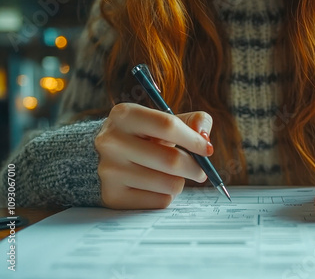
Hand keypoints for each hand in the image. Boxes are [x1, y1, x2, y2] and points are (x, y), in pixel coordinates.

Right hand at [95, 103, 212, 208]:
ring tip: (172, 175)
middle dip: (195, 168)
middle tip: (201, 171)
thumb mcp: (164, 120)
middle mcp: (111, 141)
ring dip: (180, 182)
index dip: (194, 140)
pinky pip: (160, 201)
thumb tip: (204, 139)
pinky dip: (166, 196)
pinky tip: (155, 186)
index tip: (207, 149)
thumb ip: (193, 121)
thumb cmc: (144, 137)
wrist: (105, 158)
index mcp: (125, 115)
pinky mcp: (113, 196)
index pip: (168, 125)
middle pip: (172, 160)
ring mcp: (109, 170)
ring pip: (169, 184)